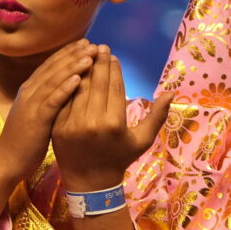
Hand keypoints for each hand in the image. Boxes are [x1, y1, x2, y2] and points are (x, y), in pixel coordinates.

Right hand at [0, 40, 95, 186]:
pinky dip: (65, 88)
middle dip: (73, 54)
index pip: (50, 65)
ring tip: (90, 55)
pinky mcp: (36, 119)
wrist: (7, 160)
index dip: (67, 53)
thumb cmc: (25, 140)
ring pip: (54, 80)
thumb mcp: (36, 115)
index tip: (85, 43)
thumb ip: (47, 100)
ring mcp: (31, 104)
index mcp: (29, 90)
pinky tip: (78, 79)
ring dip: (72, 66)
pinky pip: (52, 100)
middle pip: (53, 68)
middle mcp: (29, 92)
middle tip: (92, 44)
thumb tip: (66, 89)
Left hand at [50, 46, 172, 191]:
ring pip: (77, 88)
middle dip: (97, 63)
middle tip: (99, 46)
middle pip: (95, 84)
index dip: (113, 69)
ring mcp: (72, 124)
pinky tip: (70, 71)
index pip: (114, 87)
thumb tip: (172, 93)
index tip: (112, 55)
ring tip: (85, 53)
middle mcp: (93, 122)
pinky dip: (67, 84)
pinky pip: (64, 100)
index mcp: (114, 124)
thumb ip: (158, 116)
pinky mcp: (57, 126)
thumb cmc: (120, 159)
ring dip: (81, 68)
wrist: (90, 183)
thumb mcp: (142, 140)